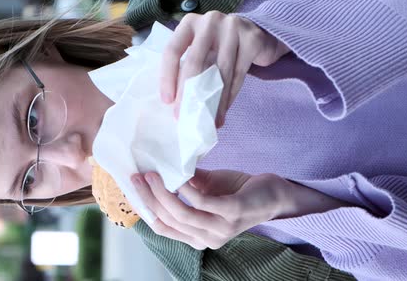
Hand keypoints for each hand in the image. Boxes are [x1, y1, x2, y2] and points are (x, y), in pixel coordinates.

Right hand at [131, 169, 290, 249]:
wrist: (274, 195)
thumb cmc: (237, 192)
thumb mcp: (206, 190)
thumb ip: (186, 185)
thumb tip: (162, 168)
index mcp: (197, 236)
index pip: (162, 227)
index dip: (145, 208)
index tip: (132, 188)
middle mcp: (206, 239)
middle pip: (168, 220)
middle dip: (149, 198)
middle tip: (138, 176)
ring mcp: (220, 229)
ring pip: (181, 214)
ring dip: (163, 194)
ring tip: (152, 174)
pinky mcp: (233, 214)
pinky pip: (203, 203)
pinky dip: (187, 189)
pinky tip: (180, 176)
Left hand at [161, 11, 289, 126]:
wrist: (258, 32)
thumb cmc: (221, 45)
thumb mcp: (201, 47)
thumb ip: (188, 64)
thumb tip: (176, 102)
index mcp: (190, 23)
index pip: (172, 50)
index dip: (167, 77)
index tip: (167, 101)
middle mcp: (210, 21)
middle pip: (195, 61)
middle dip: (189, 93)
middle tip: (185, 117)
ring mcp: (233, 27)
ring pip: (220, 71)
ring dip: (213, 100)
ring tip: (208, 121)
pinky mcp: (252, 39)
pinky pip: (239, 74)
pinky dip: (230, 96)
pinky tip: (224, 111)